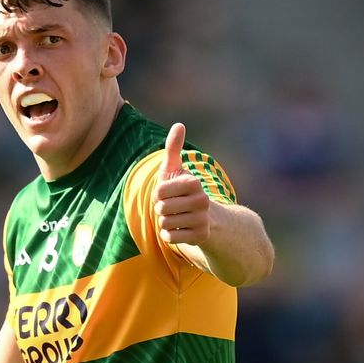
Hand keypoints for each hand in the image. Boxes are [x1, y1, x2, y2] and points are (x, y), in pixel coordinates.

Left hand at [153, 123, 210, 244]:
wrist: (204, 218)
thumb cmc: (182, 191)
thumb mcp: (175, 169)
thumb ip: (174, 148)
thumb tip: (179, 124)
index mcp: (194, 182)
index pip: (159, 191)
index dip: (158, 194)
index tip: (169, 194)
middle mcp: (202, 200)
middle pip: (161, 208)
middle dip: (161, 209)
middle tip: (173, 207)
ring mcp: (202, 219)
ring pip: (164, 223)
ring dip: (165, 222)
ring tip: (177, 217)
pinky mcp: (200, 237)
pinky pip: (170, 238)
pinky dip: (170, 235)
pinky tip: (180, 229)